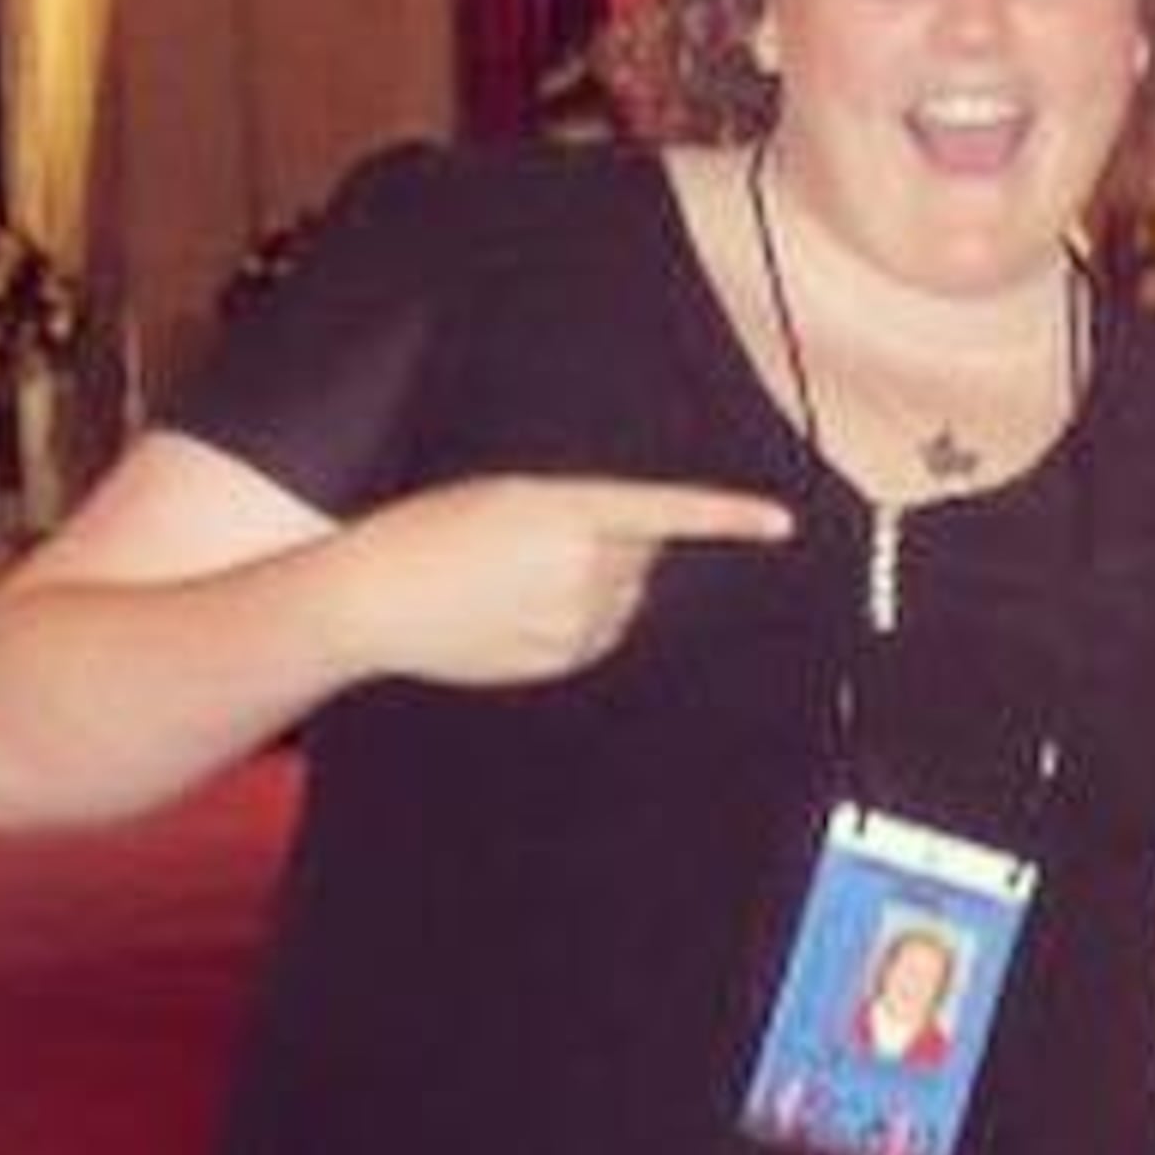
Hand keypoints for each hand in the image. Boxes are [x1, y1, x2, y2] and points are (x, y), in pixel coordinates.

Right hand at [334, 470, 790, 689]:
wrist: (376, 599)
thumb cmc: (430, 533)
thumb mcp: (507, 498)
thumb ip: (581, 517)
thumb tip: (638, 550)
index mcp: (566, 510)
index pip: (665, 511)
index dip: (726, 516)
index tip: (778, 522)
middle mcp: (582, 566)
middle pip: (641, 553)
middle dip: (613, 547)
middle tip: (538, 545)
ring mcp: (576, 619)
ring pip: (624, 598)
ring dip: (595, 586)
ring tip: (518, 581)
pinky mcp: (564, 657)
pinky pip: (599, 635)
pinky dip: (577, 622)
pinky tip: (517, 614)